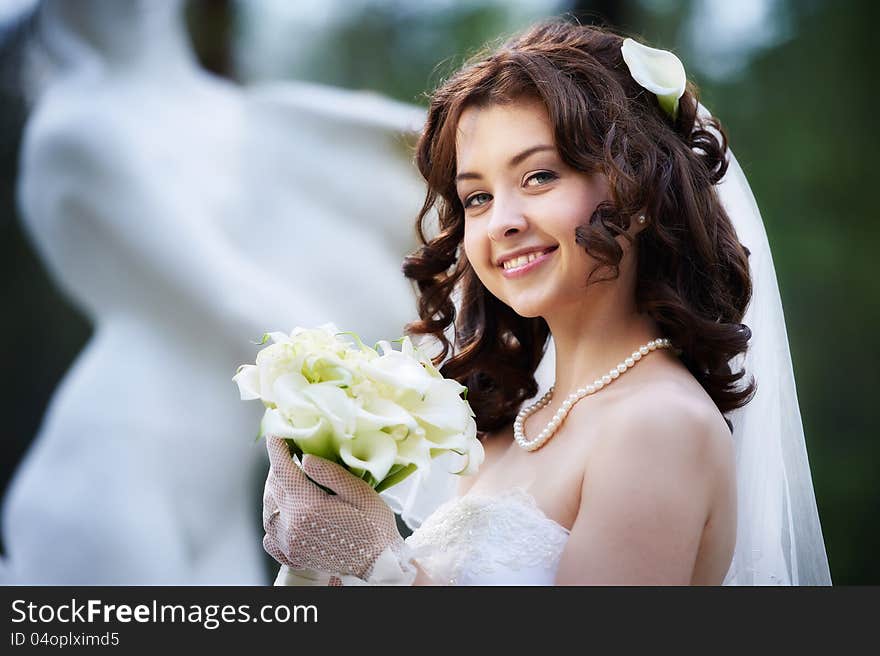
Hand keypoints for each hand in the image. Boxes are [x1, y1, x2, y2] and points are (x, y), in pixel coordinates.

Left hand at [262, 435, 405, 579]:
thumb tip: (304, 458)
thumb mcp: (360, 493)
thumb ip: (330, 474)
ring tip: (288, 480)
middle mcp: (293, 526)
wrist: (378, 562)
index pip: (283, 470)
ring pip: (268, 509)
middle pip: (274, 487)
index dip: (277, 449)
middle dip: (278, 467)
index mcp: (309, 507)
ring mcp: (290, 544)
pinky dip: (274, 520)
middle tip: (289, 455)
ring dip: (274, 491)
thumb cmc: (374, 525)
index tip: (274, 435)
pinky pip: (270, 535)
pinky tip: (287, 512)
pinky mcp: (292, 556)